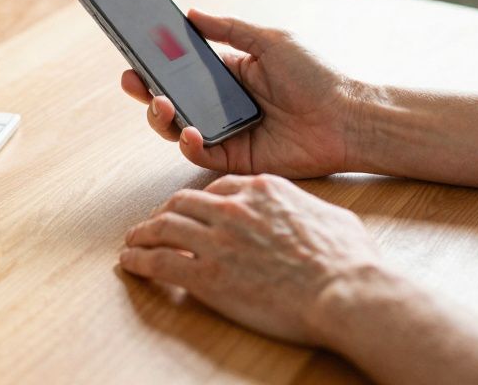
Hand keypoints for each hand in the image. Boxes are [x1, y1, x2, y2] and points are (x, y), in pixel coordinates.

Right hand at [120, 10, 367, 177]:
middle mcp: (221, 104)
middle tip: (132, 80)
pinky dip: (188, 143)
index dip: (154, 63)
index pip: (180, 69)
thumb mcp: (269, 41)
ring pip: (177, 127)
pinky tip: (189, 130)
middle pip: (170, 99)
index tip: (132, 51)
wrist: (348, 118)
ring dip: (160, 116)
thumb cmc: (317, 77)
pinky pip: (199, 153)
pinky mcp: (234, 158)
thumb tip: (190, 13)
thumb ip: (228, 29)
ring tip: (162, 103)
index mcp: (227, 74)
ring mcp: (225, 132)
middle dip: (145, 91)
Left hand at [120, 174, 382, 346]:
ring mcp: (217, 240)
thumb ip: (306, 210)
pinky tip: (129, 264)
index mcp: (262, 189)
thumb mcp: (331, 217)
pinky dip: (139, 261)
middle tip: (154, 224)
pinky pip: (160, 262)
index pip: (216, 187)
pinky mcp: (206, 275)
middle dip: (163, 213)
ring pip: (163, 227)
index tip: (192, 210)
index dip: (198, 200)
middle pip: (182, 202)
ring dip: (142, 234)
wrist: (345, 291)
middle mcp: (233, 208)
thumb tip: (307, 215)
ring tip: (132, 242)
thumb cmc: (348, 260)